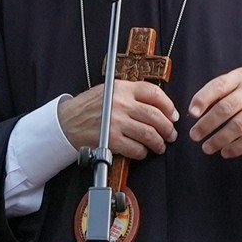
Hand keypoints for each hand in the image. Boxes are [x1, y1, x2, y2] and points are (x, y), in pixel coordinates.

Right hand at [59, 82, 177, 160]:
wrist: (67, 121)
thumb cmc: (89, 106)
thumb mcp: (110, 90)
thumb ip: (131, 94)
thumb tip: (158, 106)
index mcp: (123, 88)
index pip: (154, 94)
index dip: (168, 106)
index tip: (173, 115)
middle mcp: (121, 104)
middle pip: (156, 116)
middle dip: (168, 128)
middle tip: (171, 134)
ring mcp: (117, 122)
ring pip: (149, 134)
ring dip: (159, 143)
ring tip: (160, 146)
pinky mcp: (112, 139)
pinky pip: (136, 149)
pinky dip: (143, 152)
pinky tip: (142, 151)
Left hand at [187, 69, 241, 158]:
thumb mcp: (238, 82)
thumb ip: (218, 93)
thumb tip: (196, 112)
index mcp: (241, 77)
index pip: (219, 86)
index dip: (203, 99)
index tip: (192, 113)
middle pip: (226, 108)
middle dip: (207, 124)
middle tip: (195, 135)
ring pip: (238, 126)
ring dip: (219, 139)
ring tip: (207, 147)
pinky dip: (236, 148)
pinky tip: (225, 152)